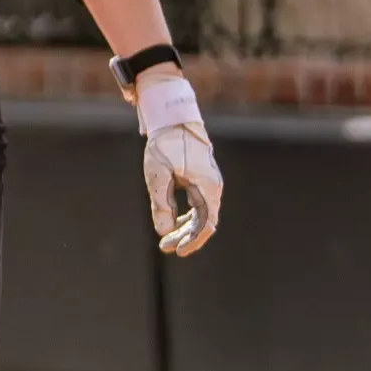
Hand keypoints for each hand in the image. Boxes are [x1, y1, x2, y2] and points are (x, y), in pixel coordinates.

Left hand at [133, 76, 223, 256]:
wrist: (173, 119)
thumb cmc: (165, 144)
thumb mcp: (158, 174)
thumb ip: (160, 203)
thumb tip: (163, 232)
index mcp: (207, 186)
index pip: (206, 223)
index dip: (193, 241)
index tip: (177, 251)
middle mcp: (213, 187)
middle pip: (203, 222)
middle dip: (185, 237)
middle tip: (165, 247)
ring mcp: (209, 184)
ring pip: (201, 215)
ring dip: (185, 228)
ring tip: (166, 241)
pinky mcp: (201, 180)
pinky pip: (198, 205)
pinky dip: (186, 217)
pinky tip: (173, 223)